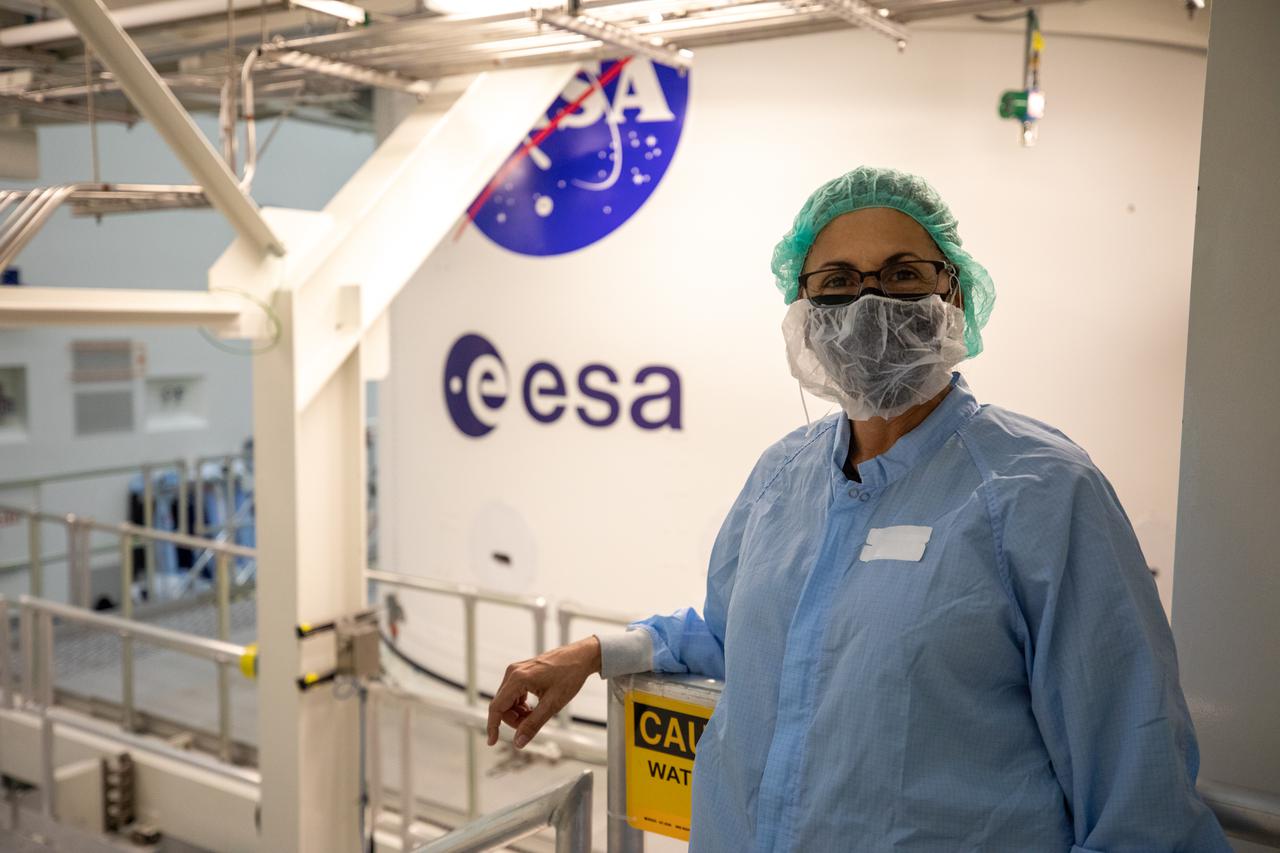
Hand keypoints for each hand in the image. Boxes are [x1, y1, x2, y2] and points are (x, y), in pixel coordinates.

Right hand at [486, 636, 600, 748]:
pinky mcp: (522, 672)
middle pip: (502, 705)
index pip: (497, 707)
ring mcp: (517, 671)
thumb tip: (519, 742)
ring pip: (507, 701)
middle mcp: (513, 672)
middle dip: (514, 720)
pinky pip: (514, 694)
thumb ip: (533, 724)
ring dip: (518, 713)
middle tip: (531, 724)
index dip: (492, 726)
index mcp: (518, 678)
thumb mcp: (552, 704)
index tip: (492, 742)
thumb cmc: (570, 675)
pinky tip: (535, 708)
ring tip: (537, 714)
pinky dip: (521, 705)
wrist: (582, 657)